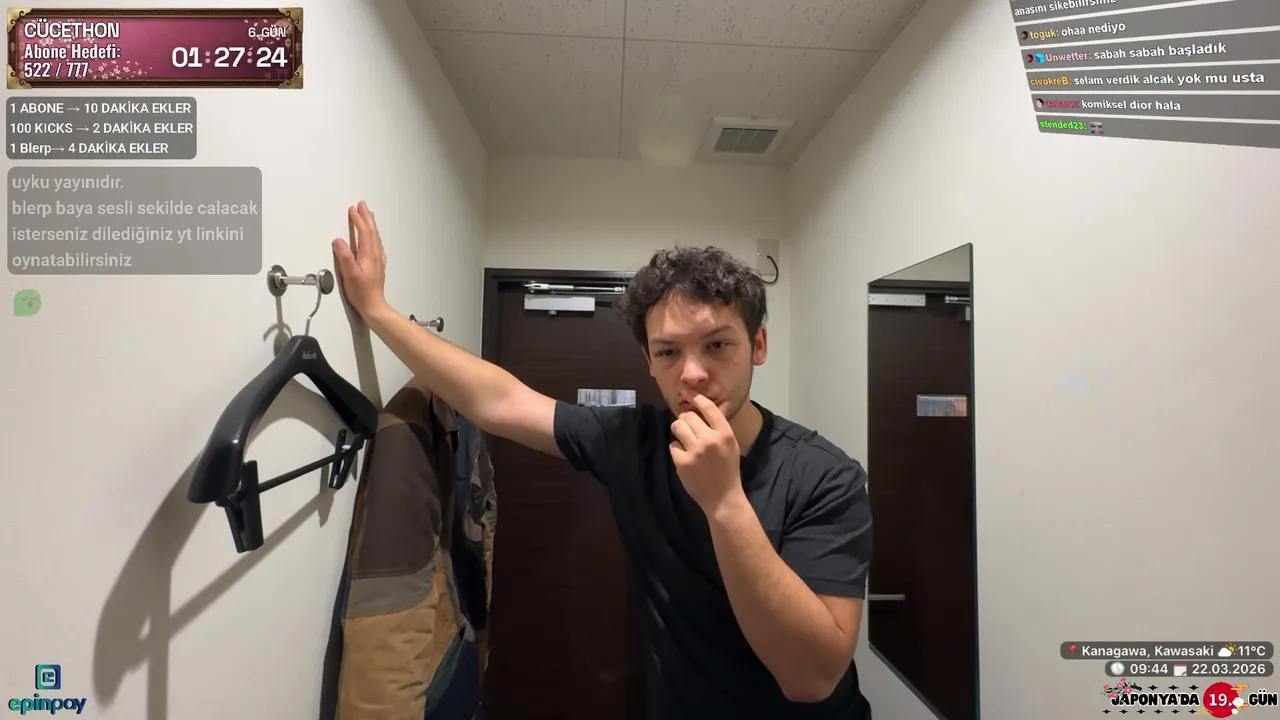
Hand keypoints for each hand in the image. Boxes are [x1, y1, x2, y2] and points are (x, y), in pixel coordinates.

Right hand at [331, 201, 387, 318]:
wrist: (374, 306)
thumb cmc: (361, 292)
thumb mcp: (350, 274)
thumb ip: (344, 256)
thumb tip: (338, 241)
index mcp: (368, 255)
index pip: (364, 232)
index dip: (358, 219)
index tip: (353, 209)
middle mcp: (375, 255)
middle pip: (372, 231)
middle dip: (366, 217)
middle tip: (362, 205)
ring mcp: (378, 260)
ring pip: (375, 237)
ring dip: (371, 224)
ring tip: (369, 215)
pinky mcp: (377, 265)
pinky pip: (376, 244)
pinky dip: (373, 235)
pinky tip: (373, 237)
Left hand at [670, 394, 742, 512]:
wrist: (723, 497)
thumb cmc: (727, 468)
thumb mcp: (730, 444)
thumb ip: (719, 426)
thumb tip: (712, 405)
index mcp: (725, 434)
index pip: (708, 408)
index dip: (696, 398)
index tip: (687, 392)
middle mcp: (710, 439)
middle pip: (688, 416)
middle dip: (686, 421)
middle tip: (689, 431)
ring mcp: (695, 451)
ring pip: (677, 427)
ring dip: (679, 433)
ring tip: (686, 442)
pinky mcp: (682, 462)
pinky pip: (673, 445)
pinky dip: (677, 450)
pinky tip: (686, 459)